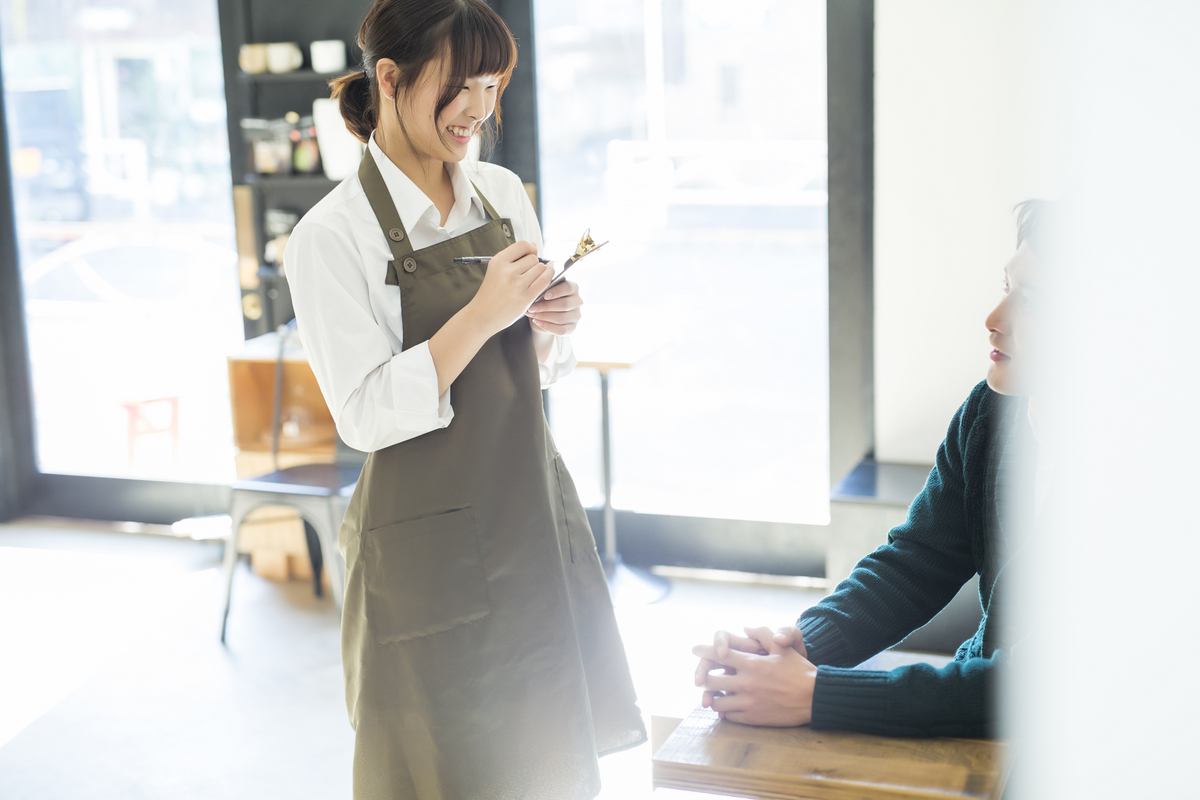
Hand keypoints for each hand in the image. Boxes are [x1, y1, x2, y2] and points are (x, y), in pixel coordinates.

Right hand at [468, 240, 554, 335]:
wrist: (482, 316)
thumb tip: (534, 246)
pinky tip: (547, 277)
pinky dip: (548, 277)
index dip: (531, 248)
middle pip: (533, 258)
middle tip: (531, 271)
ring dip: (541, 271)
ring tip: (535, 277)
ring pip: (540, 268)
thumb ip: (514, 259)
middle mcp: (507, 271)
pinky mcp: (526, 297)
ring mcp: (517, 284)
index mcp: (498, 262)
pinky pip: (545, 280)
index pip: (523, 245)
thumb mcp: (496, 271)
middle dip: (535, 263)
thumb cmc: (490, 294)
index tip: (532, 253)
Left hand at [526, 280, 582, 335]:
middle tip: (532, 307)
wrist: (544, 314)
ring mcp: (576, 315)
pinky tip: (537, 322)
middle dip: (546, 306)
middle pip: (565, 304)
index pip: (568, 288)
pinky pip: (561, 330)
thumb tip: (536, 294)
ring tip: (532, 314)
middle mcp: (577, 301)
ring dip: (545, 317)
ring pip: (562, 318)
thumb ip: (543, 291)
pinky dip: (547, 326)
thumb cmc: (544, 298)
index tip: (545, 295)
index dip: (556, 292)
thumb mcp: (543, 292)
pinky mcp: (573, 327)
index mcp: (573, 288)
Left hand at [696, 626, 817, 726]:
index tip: (694, 650)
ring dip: (714, 697)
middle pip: (711, 681)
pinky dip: (725, 711)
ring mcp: (748, 702)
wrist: (814, 698)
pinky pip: (729, 716)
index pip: (720, 654)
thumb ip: (764, 634)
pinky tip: (727, 707)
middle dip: (705, 678)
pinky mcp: (753, 718)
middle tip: (703, 677)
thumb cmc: (799, 671)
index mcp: (752, 664)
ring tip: (715, 694)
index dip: (704, 651)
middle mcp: (746, 683)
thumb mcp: (783, 648)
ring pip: (718, 701)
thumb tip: (746, 628)